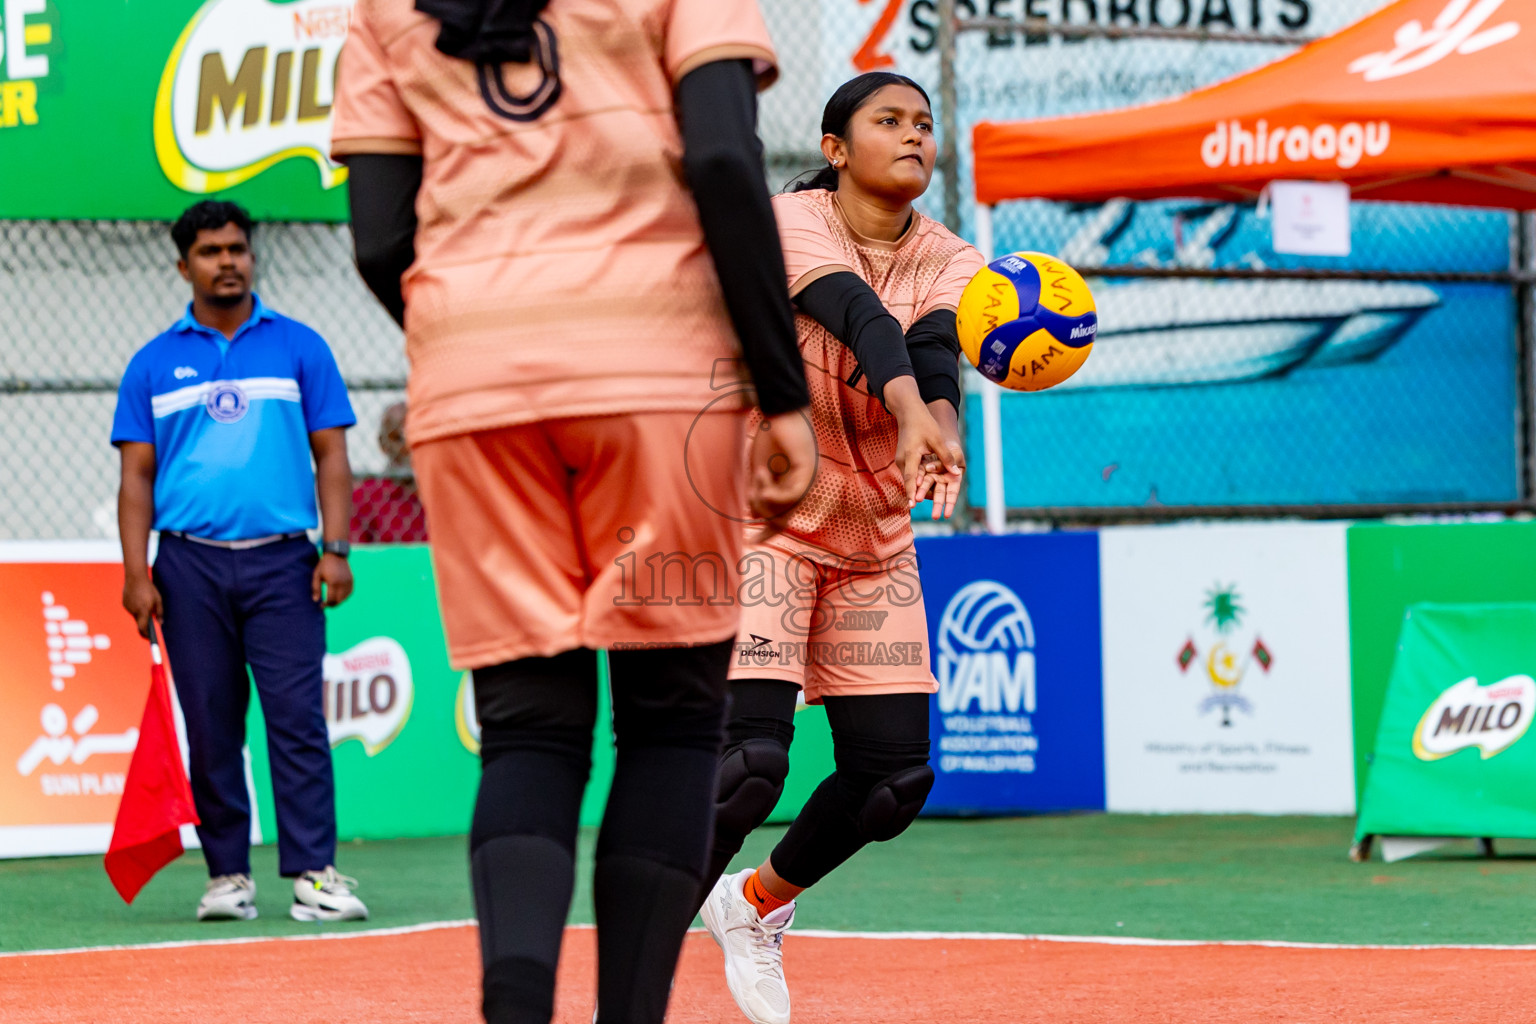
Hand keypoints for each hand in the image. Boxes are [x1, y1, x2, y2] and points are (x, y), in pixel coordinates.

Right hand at [122, 574, 163, 639]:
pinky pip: (131, 609)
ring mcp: (128, 607)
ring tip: (145, 607)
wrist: (135, 578)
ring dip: (140, 614)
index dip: (146, 634)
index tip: (149, 639)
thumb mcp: (158, 600)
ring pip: (135, 615)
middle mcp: (134, 611)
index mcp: (143, 610)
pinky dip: (136, 608)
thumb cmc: (149, 589)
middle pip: (139, 622)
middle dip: (144, 625)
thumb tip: (160, 623)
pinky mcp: (124, 603)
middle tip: (150, 628)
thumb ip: (160, 612)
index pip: (143, 627)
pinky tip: (139, 602)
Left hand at [313, 553, 353, 606]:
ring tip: (332, 601)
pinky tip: (339, 596)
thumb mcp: (317, 576)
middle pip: (339, 600)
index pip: (331, 599)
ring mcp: (348, 582)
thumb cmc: (324, 565)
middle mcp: (342, 583)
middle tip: (326, 605)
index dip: (326, 605)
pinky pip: (349, 592)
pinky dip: (345, 596)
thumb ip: (316, 588)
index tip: (321, 606)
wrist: (336, 554)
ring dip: (339, 601)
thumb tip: (316, 600)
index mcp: (333, 582)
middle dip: (332, 605)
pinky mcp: (352, 580)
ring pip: (345, 598)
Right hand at [748, 409, 816, 536]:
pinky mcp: (808, 472)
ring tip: (756, 481)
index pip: (783, 520)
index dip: (767, 534)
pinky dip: (772, 492)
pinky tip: (762, 476)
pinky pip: (790, 497)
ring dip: (764, 499)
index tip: (750, 542)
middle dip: (761, 512)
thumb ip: (759, 494)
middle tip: (750, 493)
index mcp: (792, 488)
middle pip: (782, 519)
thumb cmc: (769, 437)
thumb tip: (754, 518)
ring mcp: (808, 481)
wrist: (779, 411)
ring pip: (785, 510)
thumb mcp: (759, 472)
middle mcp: (803, 488)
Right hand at [889, 393, 963, 509]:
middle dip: (916, 494)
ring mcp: (901, 460)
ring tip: (925, 502)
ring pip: (910, 478)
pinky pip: (910, 473)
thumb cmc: (924, 424)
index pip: (910, 478)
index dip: (912, 492)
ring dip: (917, 489)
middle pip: (909, 481)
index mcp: (910, 455)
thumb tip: (956, 473)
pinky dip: (916, 480)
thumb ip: (946, 457)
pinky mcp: (904, 459)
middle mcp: (903, 460)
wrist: (909, 412)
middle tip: (922, 509)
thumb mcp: (937, 440)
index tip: (913, 505)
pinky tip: (924, 488)